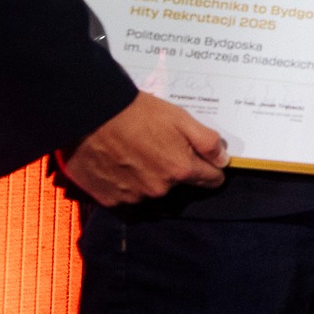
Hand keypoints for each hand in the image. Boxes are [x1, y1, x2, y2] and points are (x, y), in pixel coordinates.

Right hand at [58, 91, 228, 205]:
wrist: (90, 116)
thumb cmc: (137, 113)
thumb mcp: (181, 118)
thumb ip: (207, 142)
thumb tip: (223, 161)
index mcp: (180, 170)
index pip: (210, 180)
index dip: (211, 170)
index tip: (206, 163)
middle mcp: (159, 190)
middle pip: (179, 185)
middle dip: (175, 169)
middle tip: (160, 147)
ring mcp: (133, 197)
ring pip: (152, 191)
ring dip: (149, 177)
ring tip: (136, 153)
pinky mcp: (109, 200)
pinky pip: (126, 196)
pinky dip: (126, 184)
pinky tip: (118, 164)